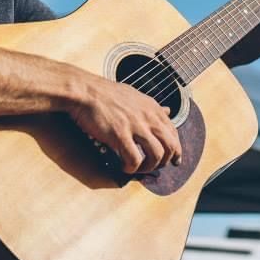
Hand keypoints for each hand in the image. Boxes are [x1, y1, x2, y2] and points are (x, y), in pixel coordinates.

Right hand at [67, 74, 181, 174]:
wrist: (84, 90)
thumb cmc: (105, 93)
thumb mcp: (135, 95)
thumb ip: (152, 106)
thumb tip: (168, 110)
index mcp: (152, 107)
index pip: (174, 132)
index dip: (176, 150)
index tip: (174, 160)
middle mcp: (148, 116)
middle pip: (170, 146)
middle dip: (165, 161)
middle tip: (154, 167)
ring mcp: (135, 125)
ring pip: (157, 155)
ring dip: (149, 167)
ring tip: (137, 168)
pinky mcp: (120, 135)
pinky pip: (134, 160)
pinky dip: (131, 169)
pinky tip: (123, 166)